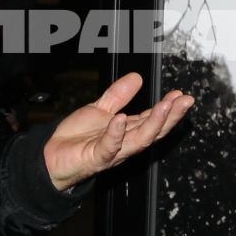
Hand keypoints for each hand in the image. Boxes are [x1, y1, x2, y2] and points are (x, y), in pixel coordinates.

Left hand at [42, 72, 193, 190]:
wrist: (51, 156)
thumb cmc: (76, 138)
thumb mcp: (99, 110)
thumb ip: (118, 95)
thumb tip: (137, 77)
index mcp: (127, 131)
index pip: (152, 119)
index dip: (168, 108)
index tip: (181, 95)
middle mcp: (124, 143)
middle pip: (153, 131)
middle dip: (170, 116)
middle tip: (184, 101)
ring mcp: (112, 152)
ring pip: (139, 140)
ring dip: (153, 123)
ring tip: (165, 107)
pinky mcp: (95, 158)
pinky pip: (108, 147)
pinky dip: (116, 134)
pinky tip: (121, 119)